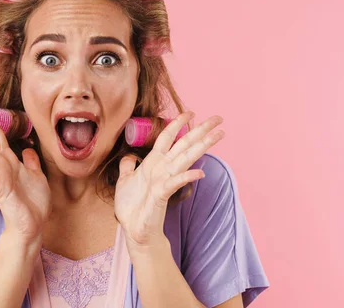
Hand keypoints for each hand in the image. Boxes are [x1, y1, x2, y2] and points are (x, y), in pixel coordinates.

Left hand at [114, 111, 224, 247]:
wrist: (134, 230)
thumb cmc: (132, 207)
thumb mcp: (124, 181)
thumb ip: (127, 167)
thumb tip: (128, 157)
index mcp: (154, 163)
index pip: (167, 137)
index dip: (177, 124)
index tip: (190, 112)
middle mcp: (163, 169)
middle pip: (185, 144)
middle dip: (201, 130)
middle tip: (219, 118)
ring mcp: (165, 180)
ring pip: (186, 158)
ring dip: (202, 146)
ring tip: (219, 135)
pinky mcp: (162, 195)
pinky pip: (175, 183)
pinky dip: (186, 178)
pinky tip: (200, 174)